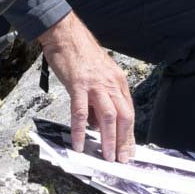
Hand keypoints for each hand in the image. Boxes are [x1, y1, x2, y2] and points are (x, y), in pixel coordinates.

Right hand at [37, 12, 134, 161]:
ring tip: (107, 156)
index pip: (128, 112)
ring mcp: (95, 85)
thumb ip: (100, 99)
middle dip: (123, 141)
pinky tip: (79, 143)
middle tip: (121, 160)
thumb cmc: (80, 54)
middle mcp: (111, 84)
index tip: (129, 150)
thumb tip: (97, 125)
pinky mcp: (78, 85)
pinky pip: (81, 112)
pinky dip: (81, 130)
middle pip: (123, 116)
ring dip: (109, 139)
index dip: (129, 133)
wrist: (65, 34)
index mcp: (118, 82)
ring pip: (108, 116)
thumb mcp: (98, 76)